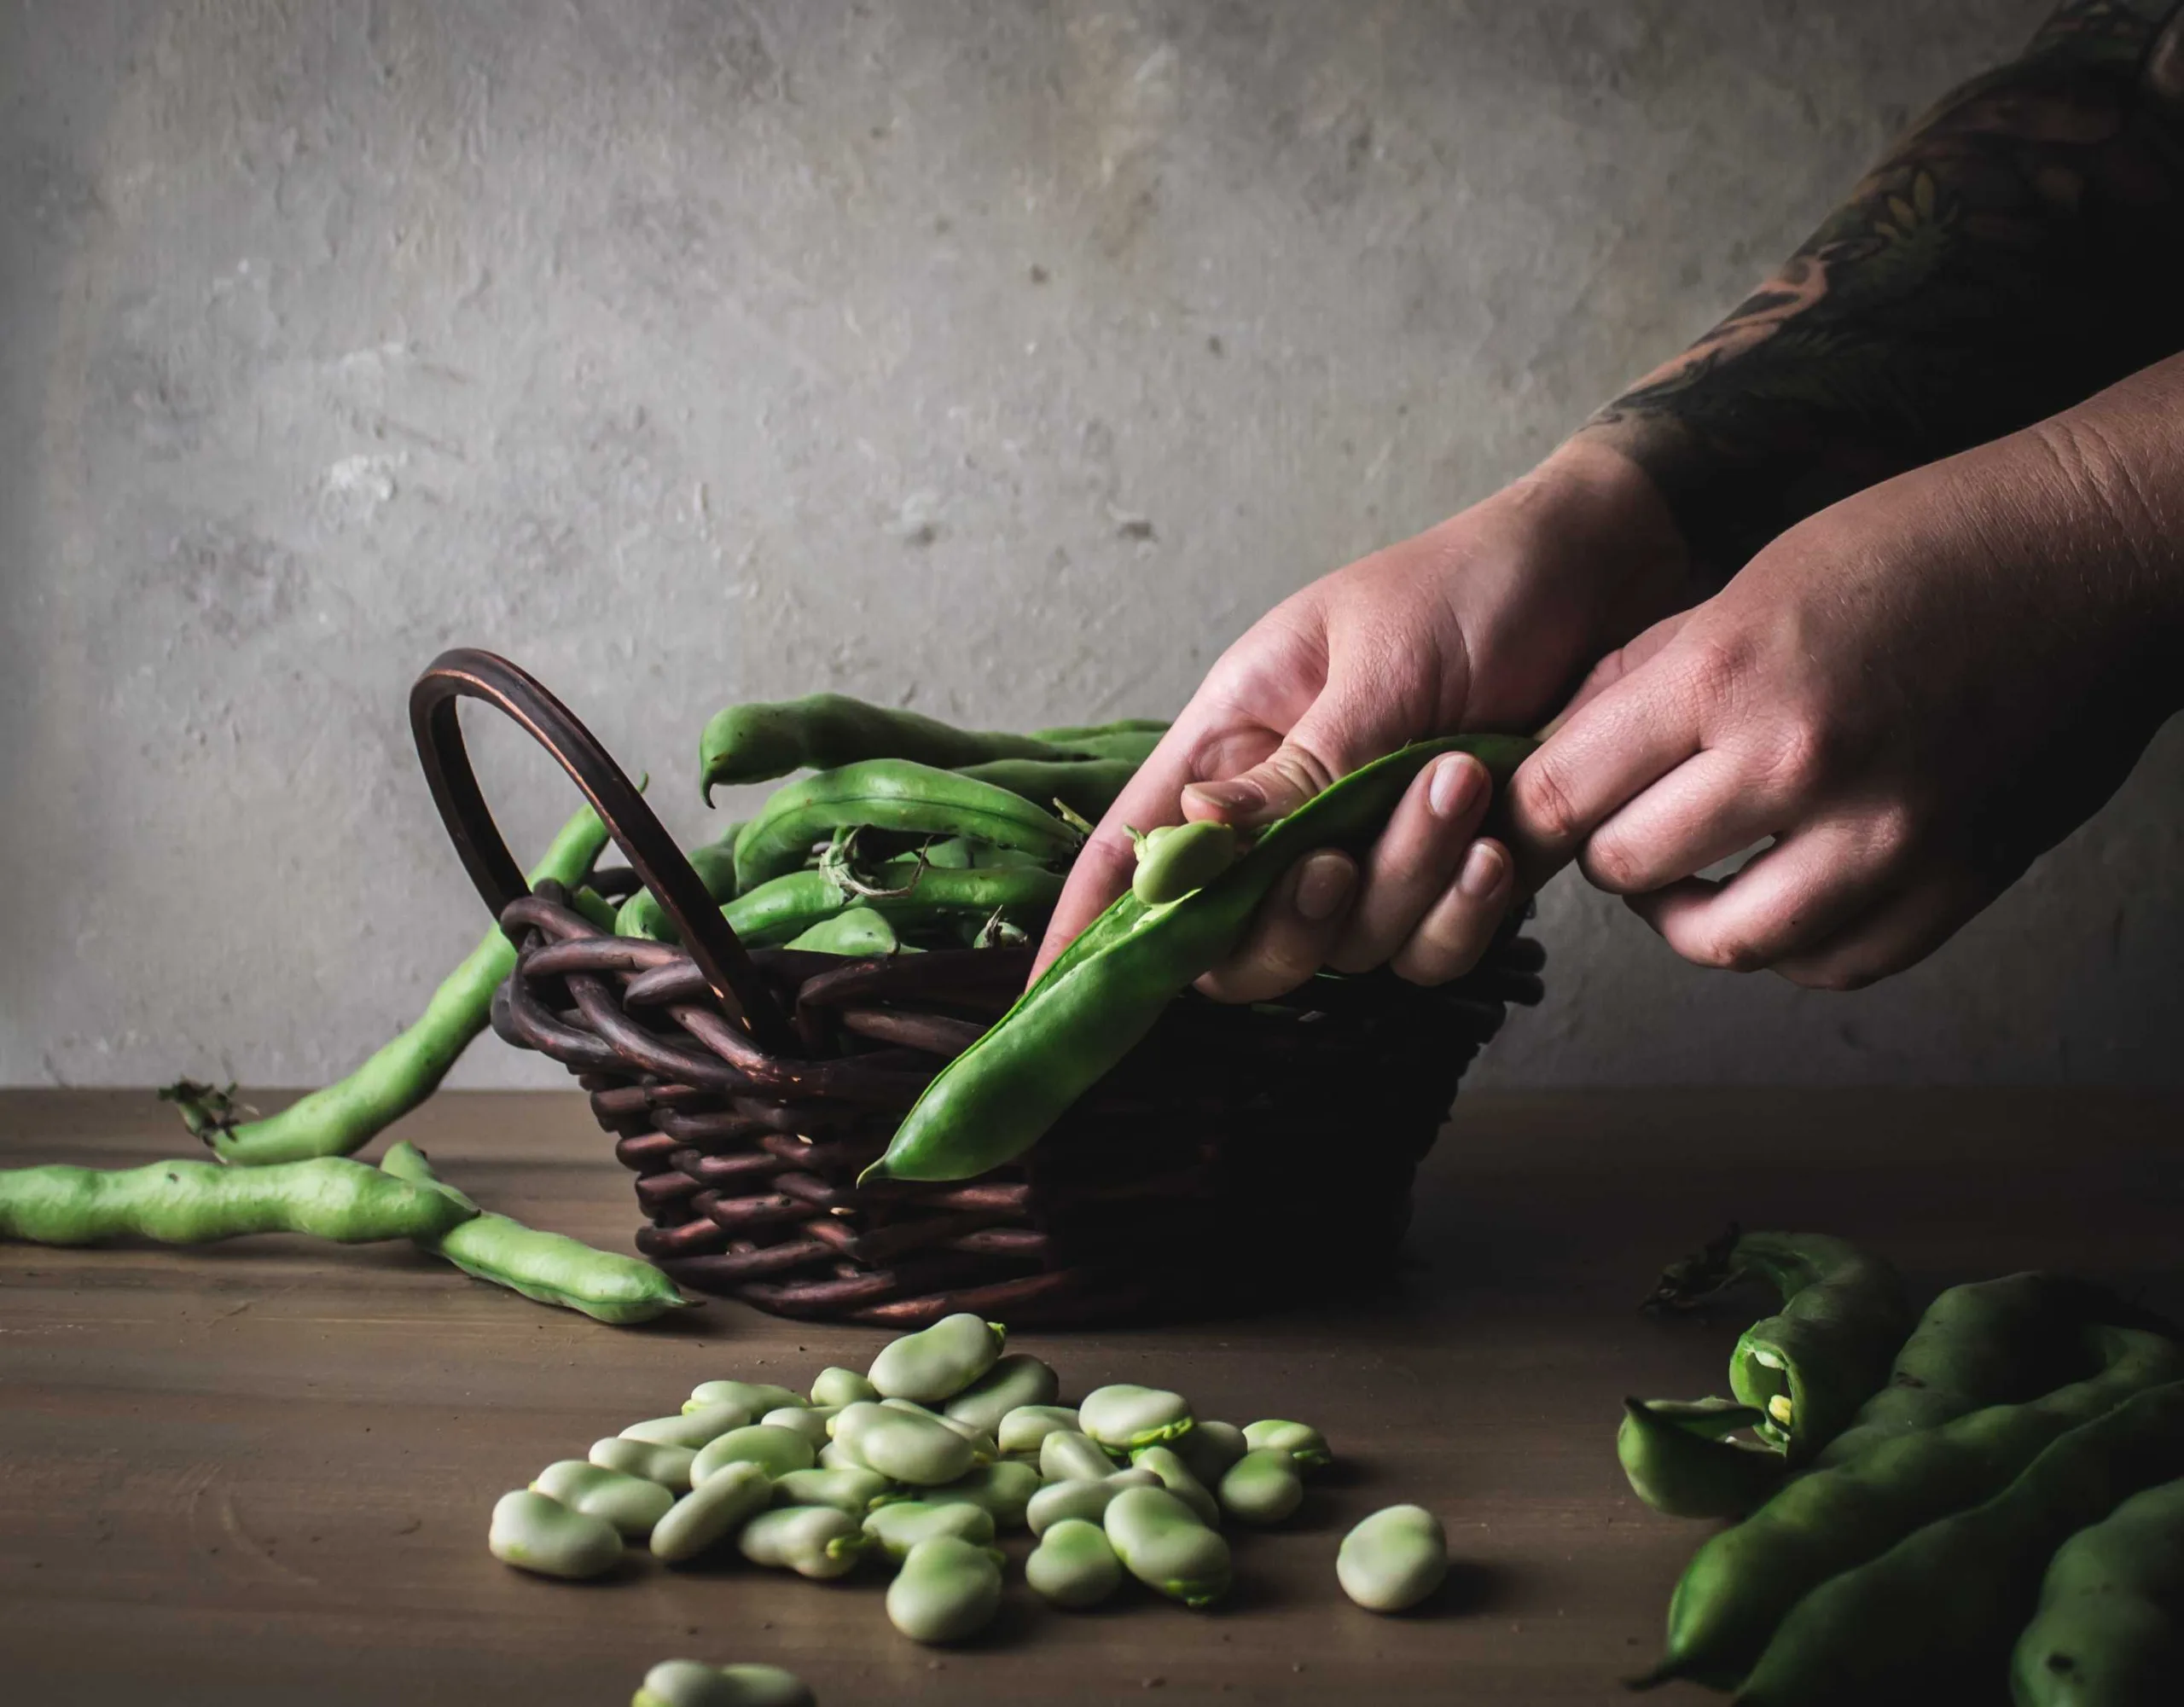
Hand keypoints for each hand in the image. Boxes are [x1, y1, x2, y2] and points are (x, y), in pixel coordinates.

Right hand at [1034, 440, 1687, 995]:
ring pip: (1345, 948)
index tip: (1045, 1000)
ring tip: (1460, 780)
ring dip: (1403, 882)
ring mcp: (1369, 852)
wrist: (1615, 575)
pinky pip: (1431, 952)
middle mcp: (1288, 810)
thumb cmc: (1476, 586)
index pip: (1130, 847)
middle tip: (1337, 861)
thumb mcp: (1376, 664)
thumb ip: (1294, 770)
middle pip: (1232, 940)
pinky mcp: (1449, 880)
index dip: (1086, 924)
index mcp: (1237, 738)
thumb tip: (1184, 844)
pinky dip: (1461, 914)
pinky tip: (1497, 847)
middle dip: (1284, 921)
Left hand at [1508, 372, 2183, 988]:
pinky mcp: (1955, 879)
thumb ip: (1647, 679)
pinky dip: (1788, 943)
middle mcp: (1798, 763)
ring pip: (1723, 941)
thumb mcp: (1749, 580)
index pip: (1563, 793)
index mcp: (1727, 674)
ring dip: (1686, 914)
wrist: (2092, 552)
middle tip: (1619, 824)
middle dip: (1605, 851)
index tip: (1537, 807)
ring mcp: (1884, 835)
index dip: (1531, 807)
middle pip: (1627, 868)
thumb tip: (1555, 754)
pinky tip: (1779, 893)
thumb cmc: (1911, 547)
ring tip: (1689, 874)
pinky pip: (1831, 962)